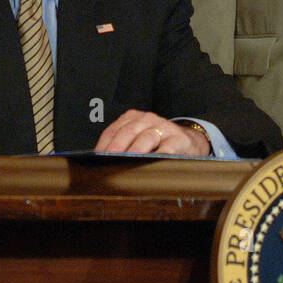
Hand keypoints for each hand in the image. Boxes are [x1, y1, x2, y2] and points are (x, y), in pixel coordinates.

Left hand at [95, 109, 210, 155]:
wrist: (187, 141)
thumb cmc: (156, 143)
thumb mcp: (137, 139)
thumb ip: (121, 147)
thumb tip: (101, 164)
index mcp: (132, 118)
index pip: (113, 130)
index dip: (104, 145)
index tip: (96, 159)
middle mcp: (147, 119)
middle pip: (129, 132)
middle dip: (118, 147)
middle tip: (109, 159)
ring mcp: (164, 128)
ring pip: (147, 137)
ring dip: (137, 150)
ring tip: (128, 162)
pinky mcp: (179, 139)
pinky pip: (168, 148)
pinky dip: (160, 155)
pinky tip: (153, 163)